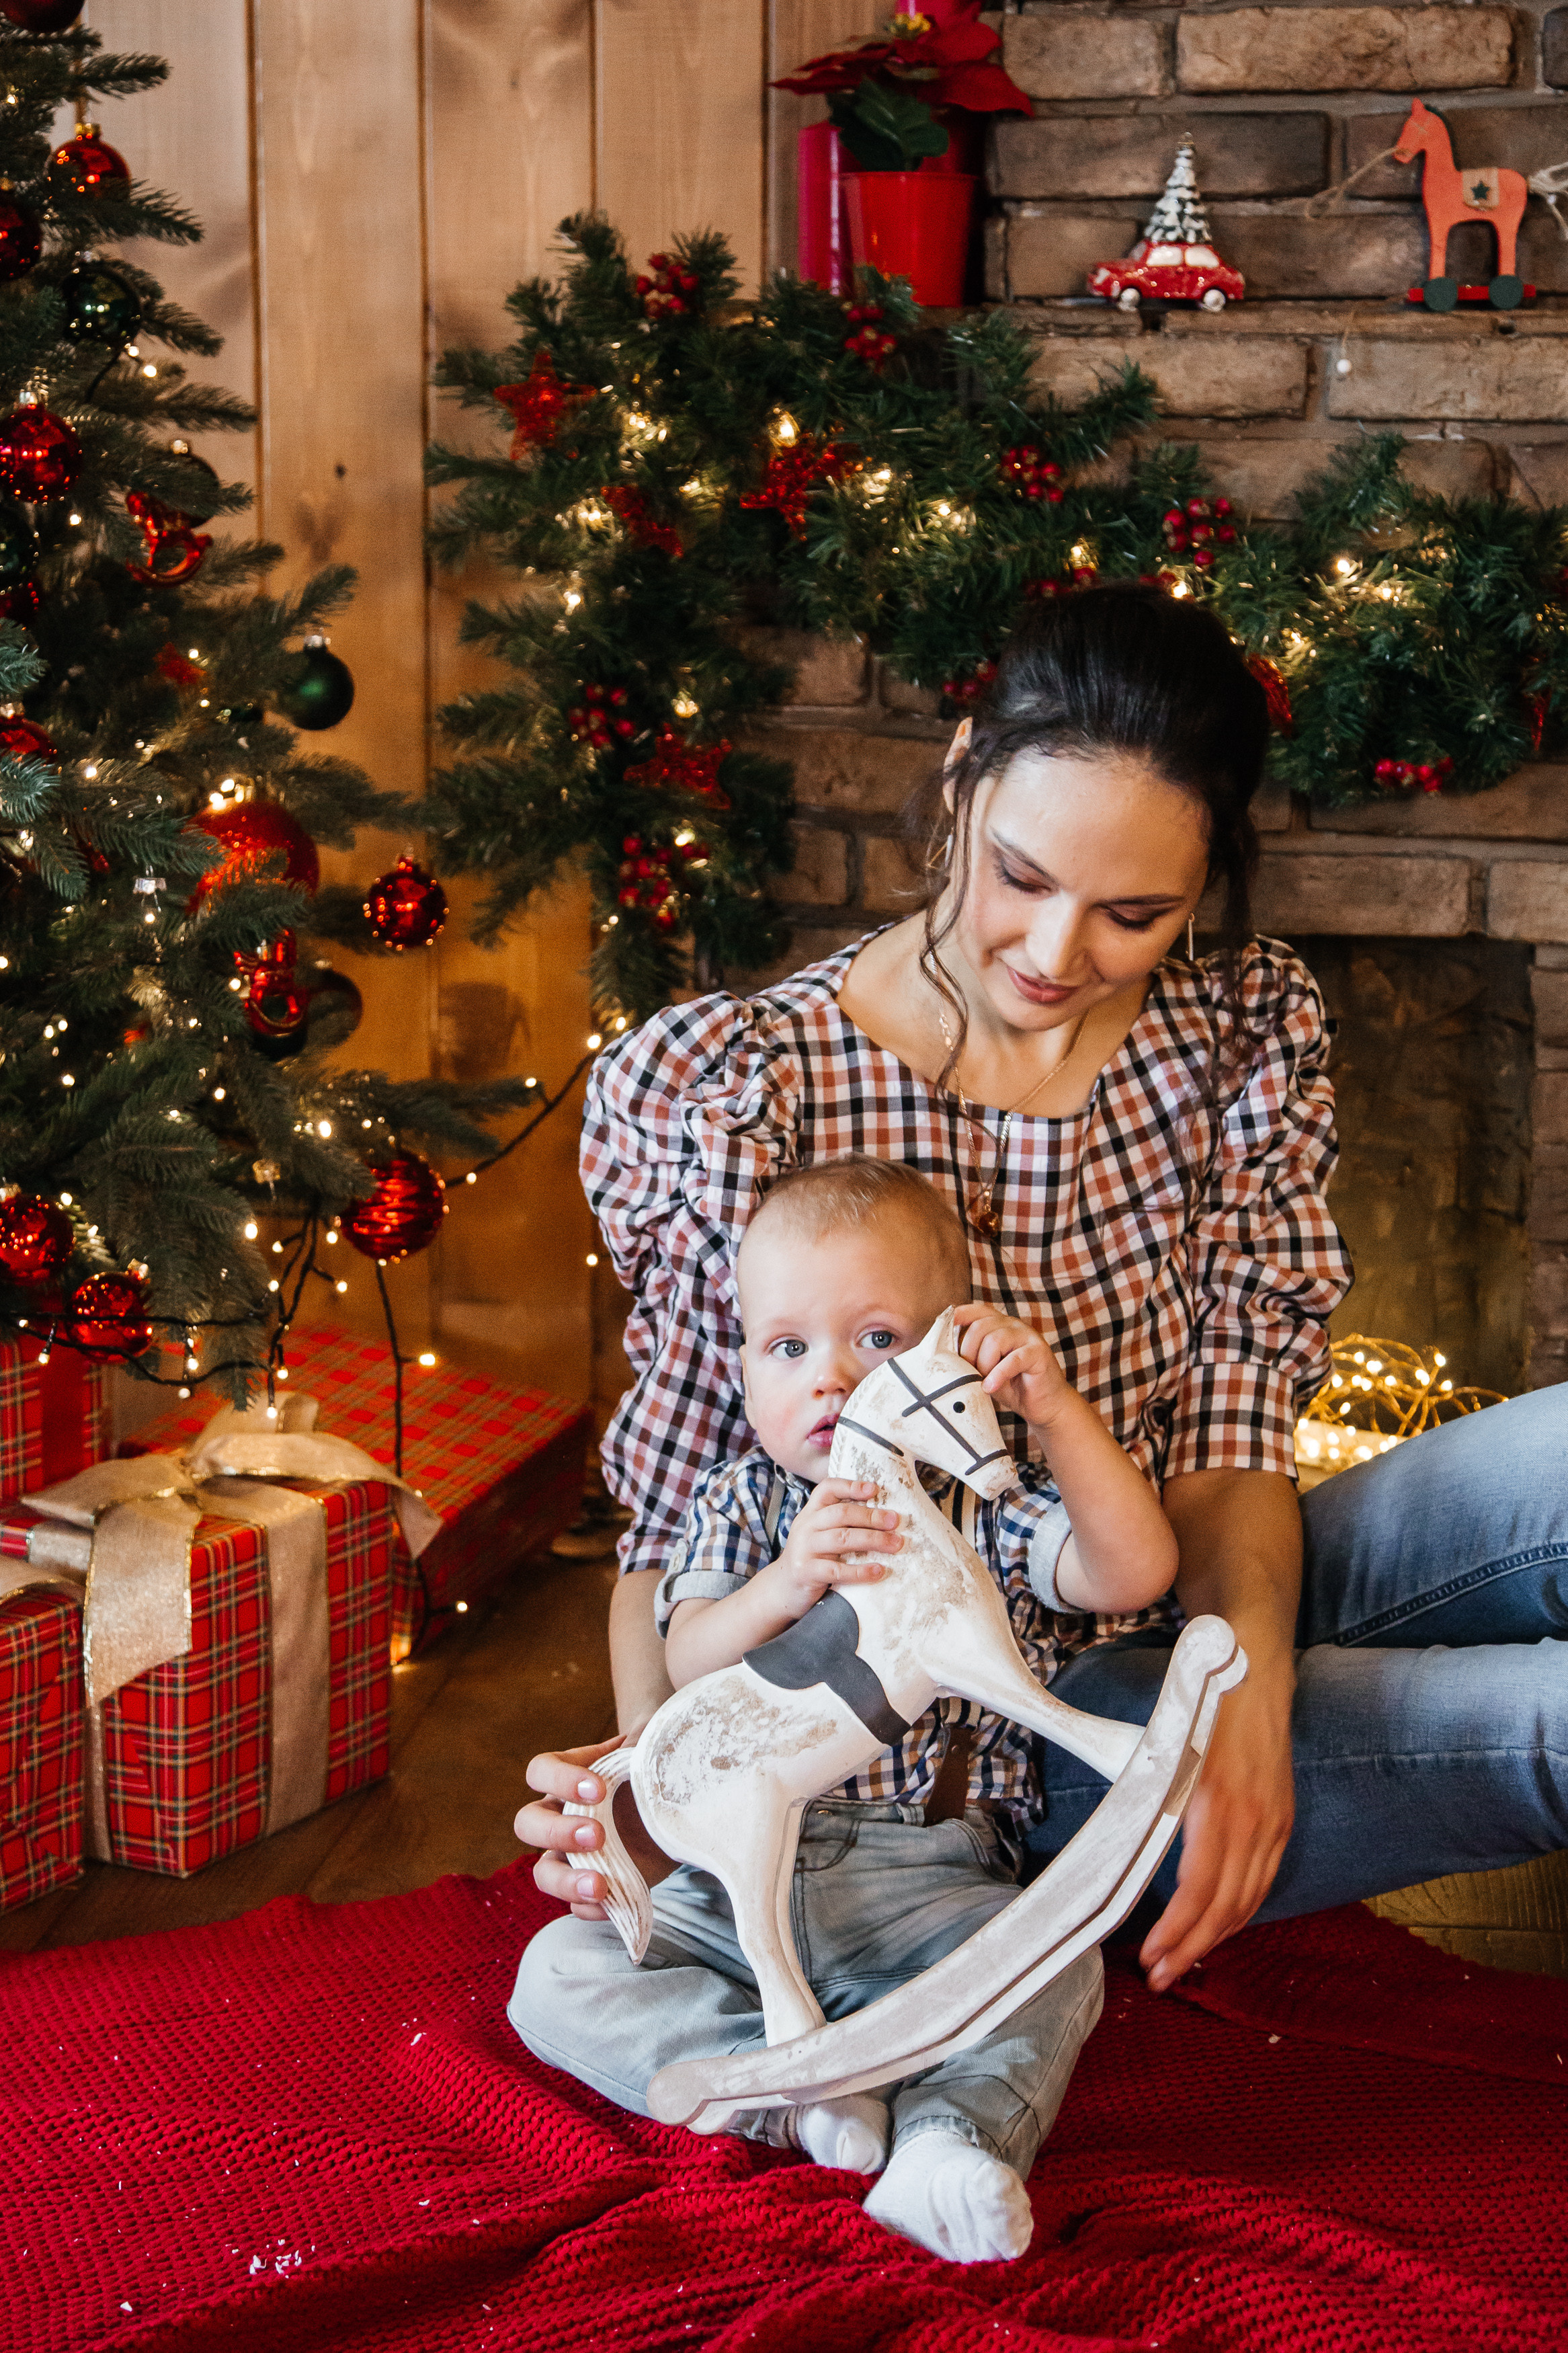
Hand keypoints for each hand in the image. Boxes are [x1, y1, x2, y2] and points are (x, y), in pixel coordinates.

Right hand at [514, 1734, 674, 1919]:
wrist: (681, 1798)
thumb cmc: (656, 1765)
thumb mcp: (650, 1750)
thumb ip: (646, 1746)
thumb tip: (658, 1748)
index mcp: (568, 1774)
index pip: (540, 1771)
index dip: (561, 1780)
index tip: (600, 1789)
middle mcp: (561, 1814)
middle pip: (527, 1824)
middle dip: (557, 1832)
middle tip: (598, 1835)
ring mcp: (574, 1854)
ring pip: (544, 1871)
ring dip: (565, 1880)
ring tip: (600, 1885)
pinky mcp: (597, 1883)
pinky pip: (577, 1906)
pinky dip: (591, 1909)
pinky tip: (612, 1904)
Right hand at [759, 1478, 900, 1620]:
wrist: (783, 1588)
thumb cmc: (811, 1557)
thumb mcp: (818, 1533)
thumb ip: (839, 1522)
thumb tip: (882, 1515)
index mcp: (811, 1512)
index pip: (827, 1489)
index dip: (850, 1486)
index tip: (874, 1489)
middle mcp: (806, 1526)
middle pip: (841, 1513)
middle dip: (871, 1516)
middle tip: (895, 1521)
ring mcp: (805, 1549)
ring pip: (842, 1539)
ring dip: (873, 1540)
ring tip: (895, 1544)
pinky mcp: (807, 1572)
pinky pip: (837, 1570)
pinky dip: (860, 1571)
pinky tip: (879, 1570)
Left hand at [952, 1302, 1068, 1426]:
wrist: (1044, 1405)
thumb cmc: (1013, 1387)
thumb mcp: (985, 1371)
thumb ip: (970, 1359)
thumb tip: (947, 1358)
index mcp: (1000, 1326)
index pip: (978, 1311)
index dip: (961, 1315)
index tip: (947, 1324)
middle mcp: (1014, 1326)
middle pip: (980, 1327)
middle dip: (968, 1353)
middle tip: (970, 1374)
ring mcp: (1028, 1337)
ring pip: (994, 1340)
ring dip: (983, 1365)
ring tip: (984, 1382)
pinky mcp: (1039, 1353)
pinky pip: (1013, 1359)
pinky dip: (998, 1374)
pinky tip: (991, 1387)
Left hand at [1139, 1668, 1294, 1991]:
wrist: (1257, 1675)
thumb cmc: (1204, 1708)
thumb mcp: (1166, 1745)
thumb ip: (1146, 1791)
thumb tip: (1116, 1835)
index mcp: (1216, 1804)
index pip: (1200, 1889)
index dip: (1176, 1930)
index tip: (1151, 1955)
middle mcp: (1251, 1821)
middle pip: (1226, 1907)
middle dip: (1192, 1948)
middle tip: (1161, 1977)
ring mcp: (1273, 1824)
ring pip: (1247, 1901)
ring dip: (1215, 1938)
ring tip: (1182, 1963)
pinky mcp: (1282, 1822)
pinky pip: (1262, 1882)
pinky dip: (1239, 1912)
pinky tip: (1217, 1925)